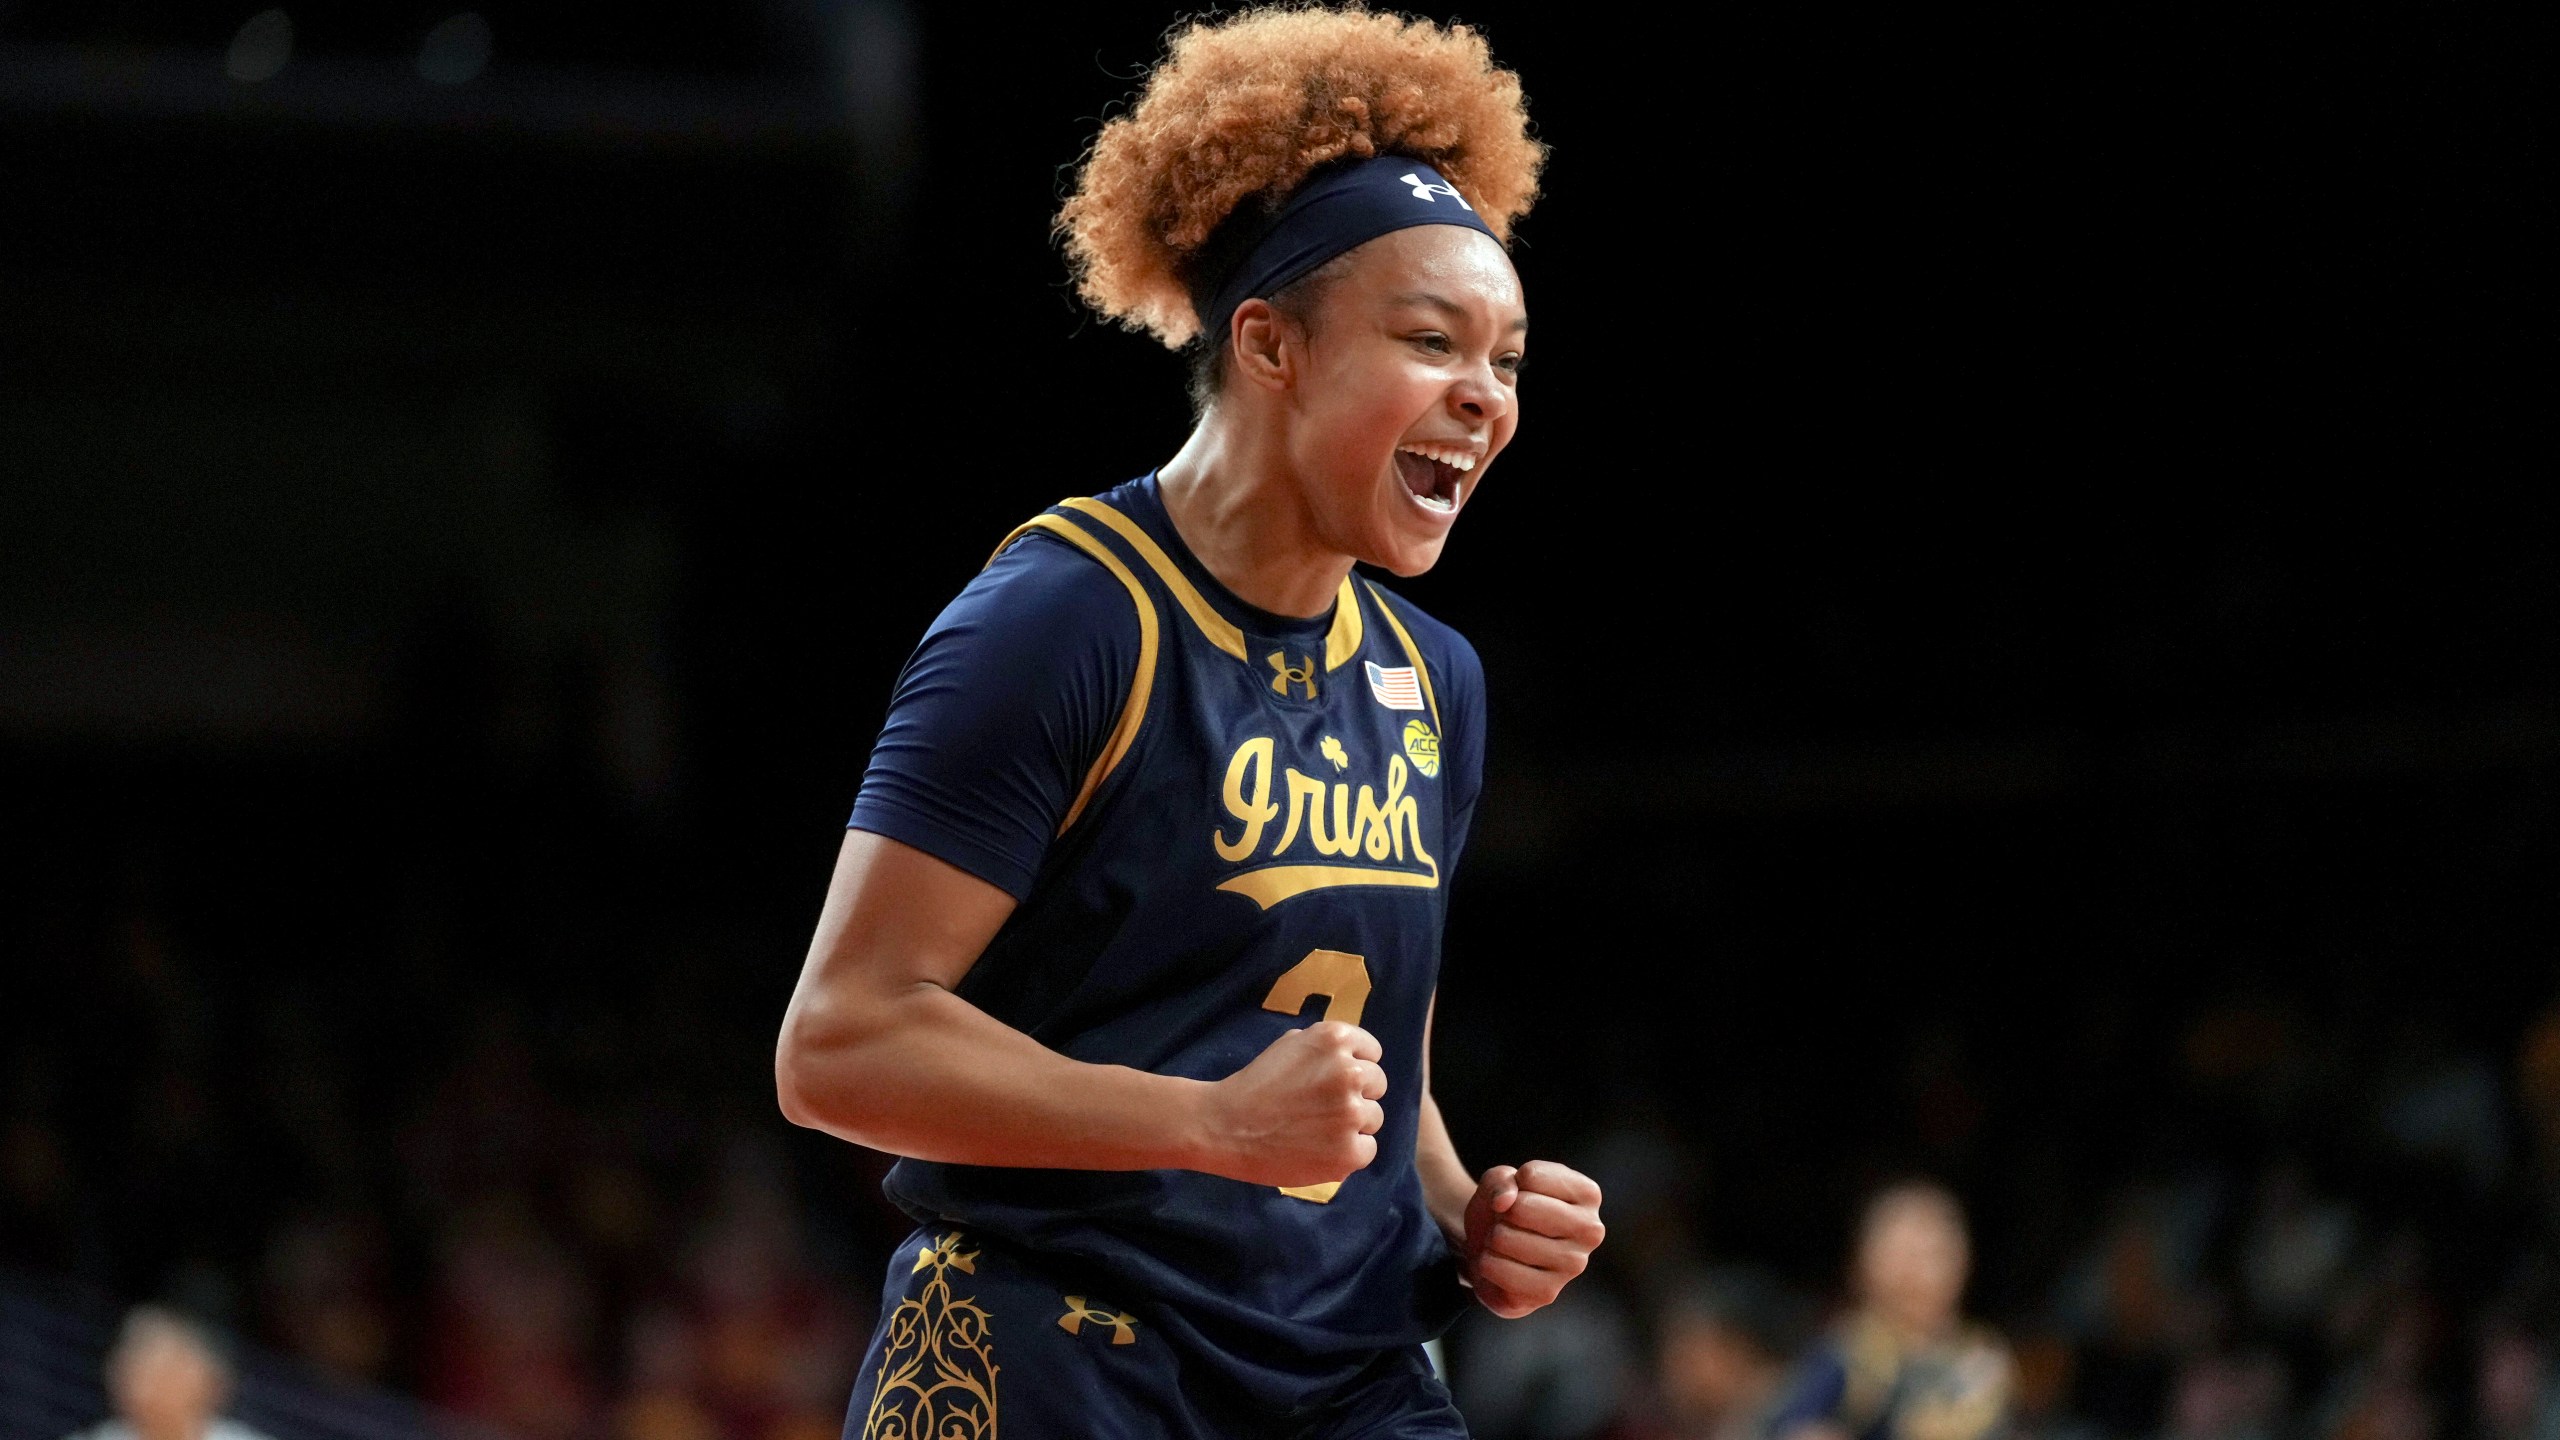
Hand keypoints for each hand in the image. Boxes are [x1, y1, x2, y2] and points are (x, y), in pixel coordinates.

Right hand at [1201, 1021, 1387, 1187]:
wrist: (1225, 1126)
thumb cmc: (1255, 1084)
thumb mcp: (1291, 1044)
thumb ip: (1326, 1049)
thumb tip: (1356, 1060)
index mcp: (1335, 1040)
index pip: (1372, 1053)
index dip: (1355, 1067)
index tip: (1334, 1081)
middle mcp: (1350, 1072)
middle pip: (1377, 1084)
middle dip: (1356, 1095)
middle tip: (1324, 1108)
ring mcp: (1351, 1113)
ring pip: (1374, 1118)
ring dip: (1352, 1125)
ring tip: (1318, 1130)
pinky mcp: (1349, 1151)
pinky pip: (1368, 1149)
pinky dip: (1349, 1153)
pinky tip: (1321, 1149)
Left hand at [1462, 1159, 1603, 1317]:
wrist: (1494, 1249)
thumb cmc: (1506, 1208)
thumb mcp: (1500, 1181)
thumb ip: (1500, 1181)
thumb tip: (1504, 1202)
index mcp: (1588, 1195)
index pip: (1530, 1176)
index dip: (1511, 1184)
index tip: (1519, 1195)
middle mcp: (1590, 1231)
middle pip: (1520, 1208)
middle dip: (1502, 1213)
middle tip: (1510, 1222)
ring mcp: (1573, 1265)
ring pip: (1504, 1238)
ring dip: (1493, 1238)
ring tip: (1506, 1243)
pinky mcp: (1548, 1293)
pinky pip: (1497, 1269)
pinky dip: (1486, 1263)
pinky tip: (1502, 1265)